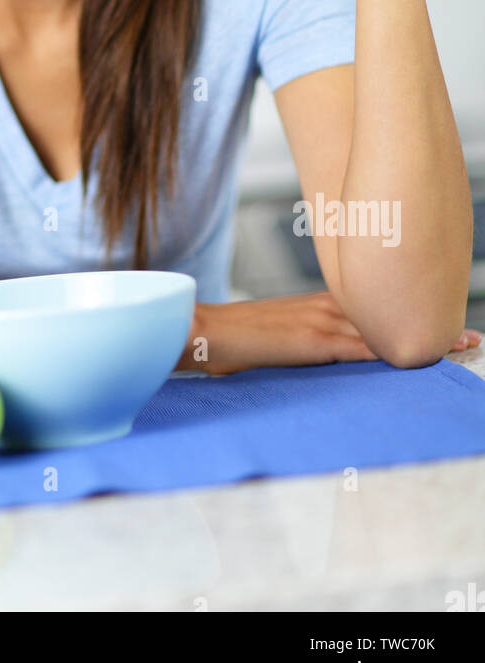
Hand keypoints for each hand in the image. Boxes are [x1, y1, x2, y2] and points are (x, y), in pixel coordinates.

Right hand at [175, 291, 481, 375]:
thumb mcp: (278, 335)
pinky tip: (412, 357)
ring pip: (382, 329)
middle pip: (388, 314)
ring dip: (422, 339)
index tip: (442, 320)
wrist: (204, 330)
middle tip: (469, 335)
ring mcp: (320, 322)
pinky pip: (358, 348)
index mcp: (319, 304)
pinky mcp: (312, 341)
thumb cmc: (234, 338)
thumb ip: (305, 339)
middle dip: (430, 325)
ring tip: (459, 345)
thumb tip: (325, 352)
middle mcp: (326, 307)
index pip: (375, 306)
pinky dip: (388, 351)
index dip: (410, 312)